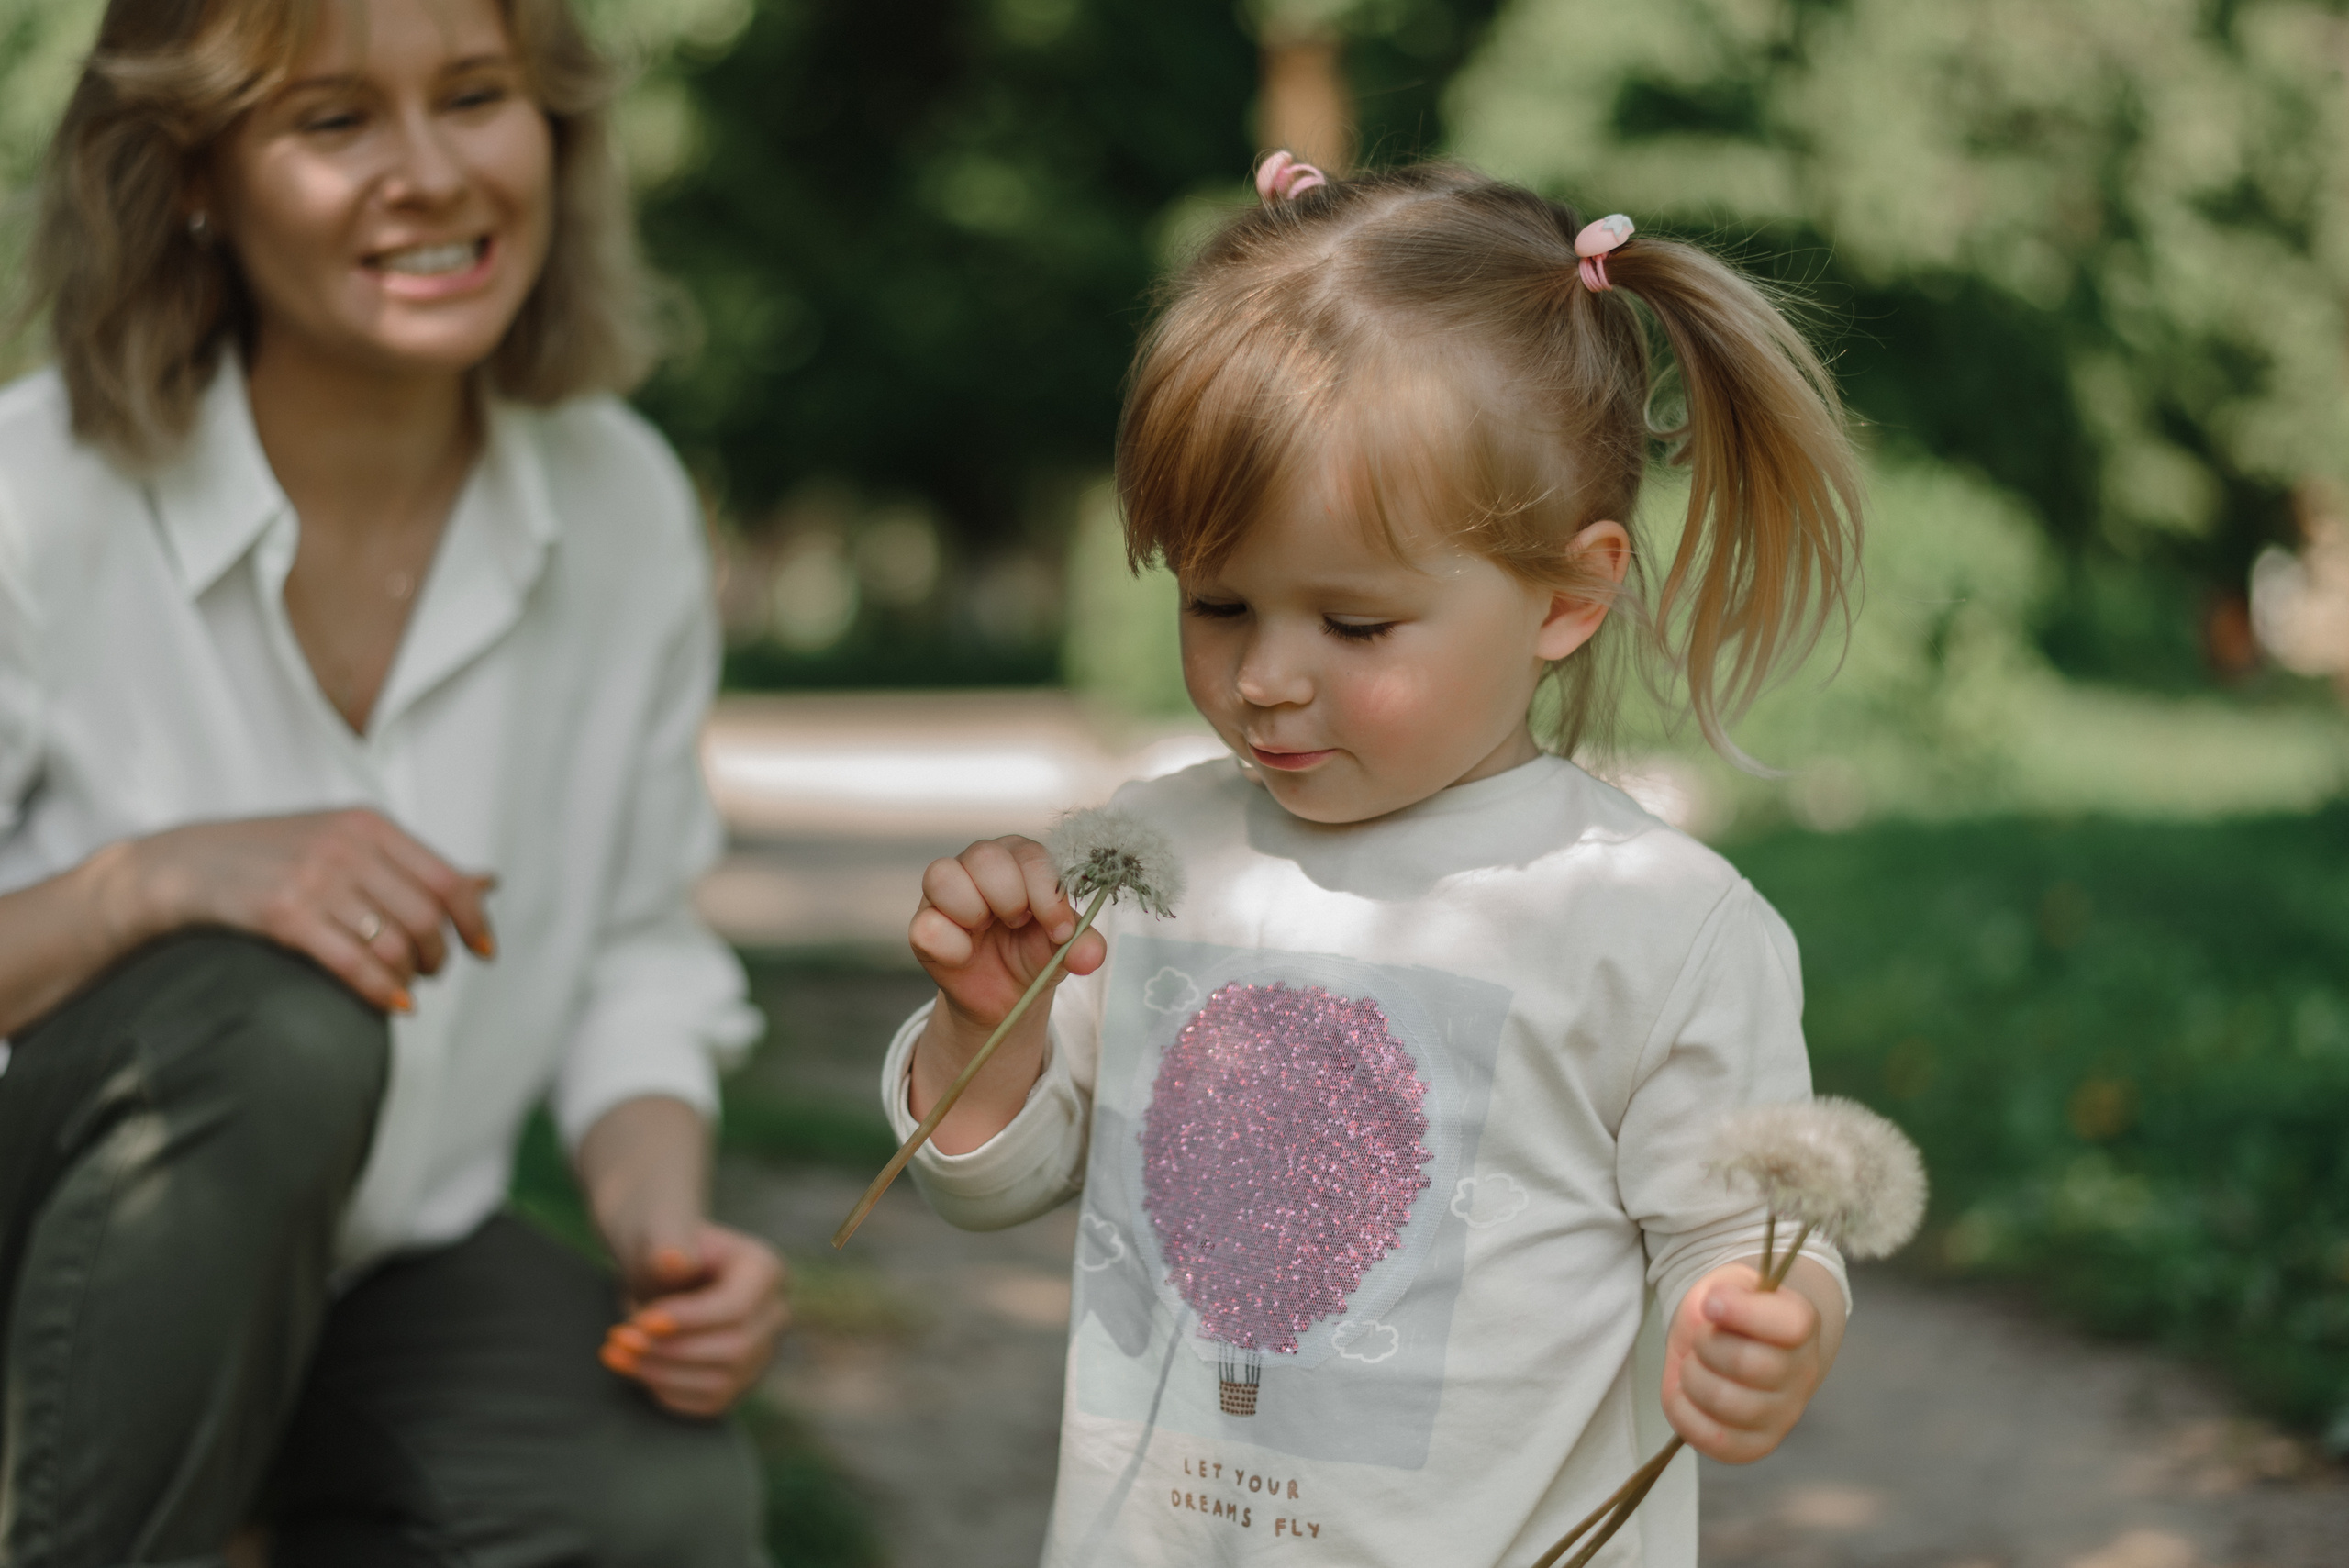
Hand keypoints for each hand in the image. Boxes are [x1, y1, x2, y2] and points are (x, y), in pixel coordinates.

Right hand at [125, 809, 493, 1011]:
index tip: (485, 951)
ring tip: (406, 987)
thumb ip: (414, 865)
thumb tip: (490, 882)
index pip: (447, 880)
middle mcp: (348, 848)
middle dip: (438, 955)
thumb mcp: (347, 841)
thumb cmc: (275, 856)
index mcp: (370, 826)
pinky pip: (354, 962)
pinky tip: (392, 1004)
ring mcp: (316, 879)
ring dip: (410, 976)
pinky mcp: (284, 913)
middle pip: (425, 917)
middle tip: (432, 972)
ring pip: (394, 943)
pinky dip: (381, 990)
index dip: (475, 921)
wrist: (184, 864)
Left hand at [599, 1222, 789, 1417]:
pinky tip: (636, 1369)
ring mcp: (761, 1353)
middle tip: (618, 1339)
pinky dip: (667, 1391)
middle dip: (670, 1350)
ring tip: (616, 1354)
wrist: (664, 1270)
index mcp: (766, 1270)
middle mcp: (775, 1315)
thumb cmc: (664, 1246)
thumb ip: (669, 1241)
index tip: (641, 1321)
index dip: (690, 1321)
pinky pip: (710, 1403)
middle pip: (734, 1349)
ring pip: (721, 1382)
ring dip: (662, 1374)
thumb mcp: (663, 1232)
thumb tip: (674, 1259)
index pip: (737, 1308)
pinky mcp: (740, 1382)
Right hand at [910, 835, 1106, 1030]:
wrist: (1007, 995)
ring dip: (974, 911)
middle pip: (984, 855)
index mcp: (1018, 858)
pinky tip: (967, 955)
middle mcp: (977, 863)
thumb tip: (1091, 956)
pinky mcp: (922, 924)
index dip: (1047, 894)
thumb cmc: (1034, 952)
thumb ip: (1083, 945)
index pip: (1030, 855)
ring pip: (942, 875)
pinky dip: (953, 947)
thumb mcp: (1065, 948)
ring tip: (987, 931)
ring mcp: (944, 891)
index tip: (1059, 930)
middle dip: (1010, 898)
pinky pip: (926, 926)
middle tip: (1019, 923)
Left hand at [1660, 1262, 1828, 1462]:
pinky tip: (1685, 1391)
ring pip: (1724, 1402)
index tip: (1711, 1304)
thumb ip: (1725, 1290)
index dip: (1741, 1311)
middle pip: (1747, 1363)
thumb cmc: (1733, 1314)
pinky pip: (1710, 1438)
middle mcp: (1801, 1375)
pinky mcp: (1754, 1446)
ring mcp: (1782, 1416)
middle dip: (1705, 1343)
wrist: (1742, 1347)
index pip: (1791, 1324)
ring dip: (1691, 1375)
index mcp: (1802, 1326)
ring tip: (1695, 1364)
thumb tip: (1714, 1306)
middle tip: (1701, 1337)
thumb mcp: (1730, 1284)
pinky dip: (1682, 1410)